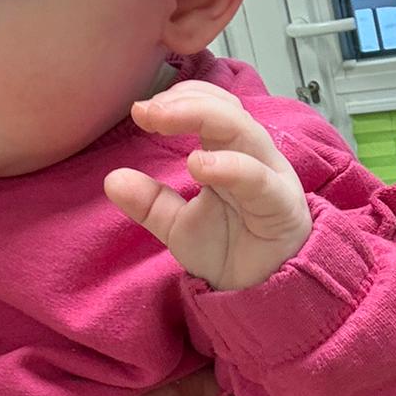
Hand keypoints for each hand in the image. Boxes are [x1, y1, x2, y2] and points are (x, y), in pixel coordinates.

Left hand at [104, 80, 312, 290]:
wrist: (255, 296)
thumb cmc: (228, 251)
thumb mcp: (176, 225)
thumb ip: (148, 202)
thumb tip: (112, 179)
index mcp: (233, 153)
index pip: (214, 106)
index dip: (180, 99)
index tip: (140, 110)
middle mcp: (256, 158)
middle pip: (228, 111)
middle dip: (187, 103)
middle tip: (148, 110)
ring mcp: (272, 180)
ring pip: (246, 133)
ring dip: (205, 118)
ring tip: (164, 121)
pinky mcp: (282, 208)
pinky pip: (260, 180)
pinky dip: (230, 167)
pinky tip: (199, 164)